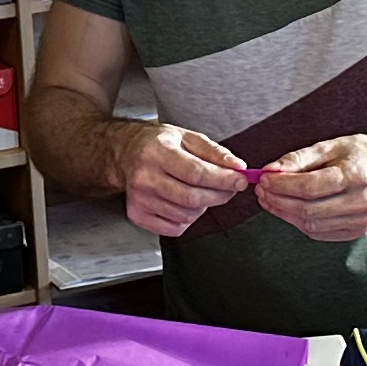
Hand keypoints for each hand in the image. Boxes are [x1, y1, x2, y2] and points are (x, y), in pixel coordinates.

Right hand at [120, 122, 248, 238]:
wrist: (125, 153)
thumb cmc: (158, 144)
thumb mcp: (187, 137)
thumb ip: (215, 152)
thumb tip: (237, 167)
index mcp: (157, 152)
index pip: (196, 173)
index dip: (223, 180)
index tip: (240, 180)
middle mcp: (145, 177)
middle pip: (192, 198)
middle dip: (219, 195)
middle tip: (229, 188)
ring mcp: (139, 199)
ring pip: (186, 215)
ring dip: (203, 207)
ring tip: (200, 191)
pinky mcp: (138, 215)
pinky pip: (175, 228)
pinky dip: (187, 219)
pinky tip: (183, 202)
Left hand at [256, 134, 366, 242]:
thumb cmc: (361, 154)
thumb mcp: (331, 146)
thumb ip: (299, 158)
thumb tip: (270, 171)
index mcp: (355, 175)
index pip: (309, 187)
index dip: (281, 186)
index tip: (263, 179)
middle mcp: (360, 201)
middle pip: (308, 209)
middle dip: (278, 201)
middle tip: (261, 191)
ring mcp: (361, 220)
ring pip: (311, 225)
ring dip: (285, 214)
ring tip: (270, 200)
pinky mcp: (359, 230)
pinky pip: (320, 233)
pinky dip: (300, 222)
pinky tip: (289, 209)